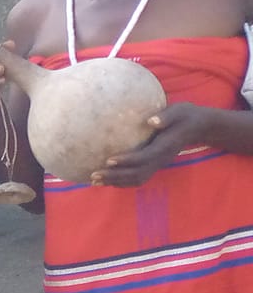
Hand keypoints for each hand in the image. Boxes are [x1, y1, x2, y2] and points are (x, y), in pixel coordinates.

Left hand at [93, 105, 213, 189]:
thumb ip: (166, 116)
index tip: (109, 160)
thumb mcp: (179, 111)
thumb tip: (151, 120)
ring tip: (94, 181)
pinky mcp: (155, 165)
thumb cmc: (185, 116)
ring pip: (136, 179)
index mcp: (165, 146)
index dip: (127, 161)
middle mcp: (161, 159)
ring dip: (115, 182)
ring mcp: (158, 164)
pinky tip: (106, 180)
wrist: (198, 127)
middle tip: (94, 175)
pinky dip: (121, 182)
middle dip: (115, 176)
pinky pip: (138, 178)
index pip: (144, 157)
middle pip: (136, 173)